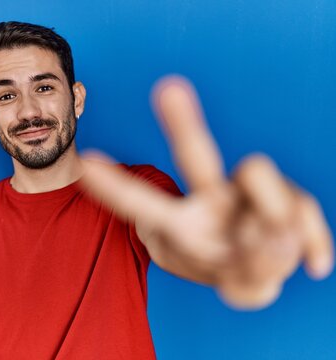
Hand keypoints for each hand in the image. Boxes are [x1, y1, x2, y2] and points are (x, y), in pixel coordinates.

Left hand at [80, 76, 333, 309]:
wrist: (260, 268)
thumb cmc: (238, 268)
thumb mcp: (243, 286)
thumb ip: (256, 279)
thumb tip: (294, 250)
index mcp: (183, 224)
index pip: (144, 203)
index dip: (116, 188)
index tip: (88, 161)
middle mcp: (211, 200)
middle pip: (196, 158)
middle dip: (183, 124)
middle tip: (169, 87)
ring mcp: (246, 194)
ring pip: (260, 174)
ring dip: (277, 228)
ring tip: (274, 253)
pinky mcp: (286, 196)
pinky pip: (304, 213)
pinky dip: (311, 243)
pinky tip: (310, 262)